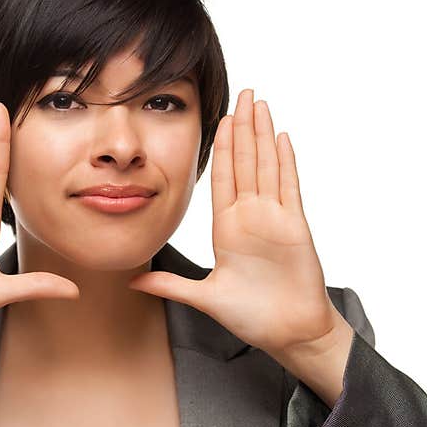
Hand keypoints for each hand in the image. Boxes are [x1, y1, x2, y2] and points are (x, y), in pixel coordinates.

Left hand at [128, 88, 340, 357]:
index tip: (218, 119)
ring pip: (267, 166)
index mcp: (228, 227)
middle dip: (243, 127)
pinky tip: (282, 136)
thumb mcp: (203, 297)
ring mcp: (274, 219)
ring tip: (260, 103)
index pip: (222, 177)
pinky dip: (285, 162)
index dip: (221, 147)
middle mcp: (251, 217)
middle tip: (243, 93)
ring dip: (263, 134)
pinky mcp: (294, 227)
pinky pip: (288, 187)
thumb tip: (132, 281)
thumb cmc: (252, 316)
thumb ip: (170, 284)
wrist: (289, 333)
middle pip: (246, 162)